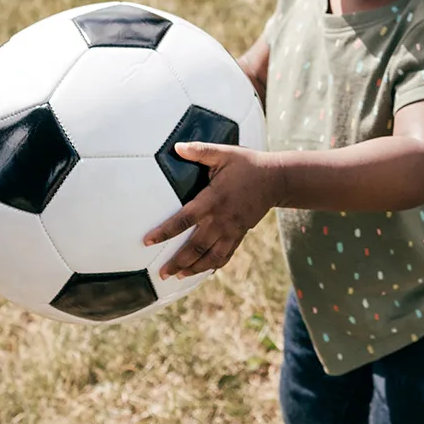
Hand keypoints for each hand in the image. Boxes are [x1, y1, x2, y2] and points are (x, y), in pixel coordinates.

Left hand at [145, 142, 274, 279]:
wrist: (276, 179)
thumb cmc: (248, 164)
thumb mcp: (224, 153)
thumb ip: (200, 150)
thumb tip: (176, 147)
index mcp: (213, 200)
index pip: (184, 219)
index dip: (165, 232)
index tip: (148, 241)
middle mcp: (221, 219)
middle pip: (195, 247)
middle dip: (177, 261)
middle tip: (162, 273)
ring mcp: (232, 230)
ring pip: (210, 256)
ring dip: (193, 268)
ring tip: (178, 276)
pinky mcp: (240, 234)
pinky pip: (226, 255)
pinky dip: (213, 265)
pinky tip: (203, 270)